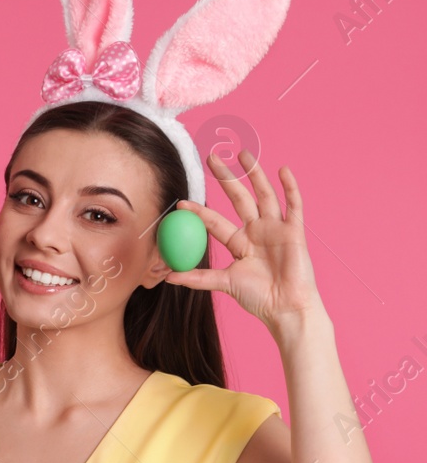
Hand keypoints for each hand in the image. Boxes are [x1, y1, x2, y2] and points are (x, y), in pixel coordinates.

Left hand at [163, 150, 324, 336]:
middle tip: (212, 158)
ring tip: (243, 154)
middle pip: (239, 198)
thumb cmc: (258, 298)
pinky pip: (294, 205)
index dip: (199, 211)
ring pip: (264, 195)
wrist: (286, 308)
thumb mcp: (224, 284)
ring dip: (254, 174)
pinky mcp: (295, 232)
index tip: (181, 202)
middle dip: (226, 178)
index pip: (215, 221)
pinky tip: (283, 170)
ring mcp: (276, 229)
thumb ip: (198, 278)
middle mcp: (256, 231)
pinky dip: (290, 188)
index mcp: (239, 242)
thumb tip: (167, 278)